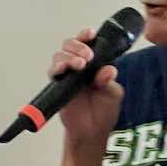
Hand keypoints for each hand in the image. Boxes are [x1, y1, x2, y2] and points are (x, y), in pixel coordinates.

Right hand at [50, 28, 123, 144]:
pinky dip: (57, 67)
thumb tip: (108, 70)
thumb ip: (109, 81)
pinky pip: (53, 72)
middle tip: (88, 55)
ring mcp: (67, 74)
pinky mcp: (58, 85)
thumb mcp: (112, 94)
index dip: (86, 36)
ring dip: (68, 56)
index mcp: (93, 64)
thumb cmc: (104, 111)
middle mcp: (78, 66)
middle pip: (70, 45)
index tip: (91, 34)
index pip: (87, 44)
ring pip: (60, 55)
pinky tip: (64, 69)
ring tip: (80, 64)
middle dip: (77, 45)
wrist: (93, 131)